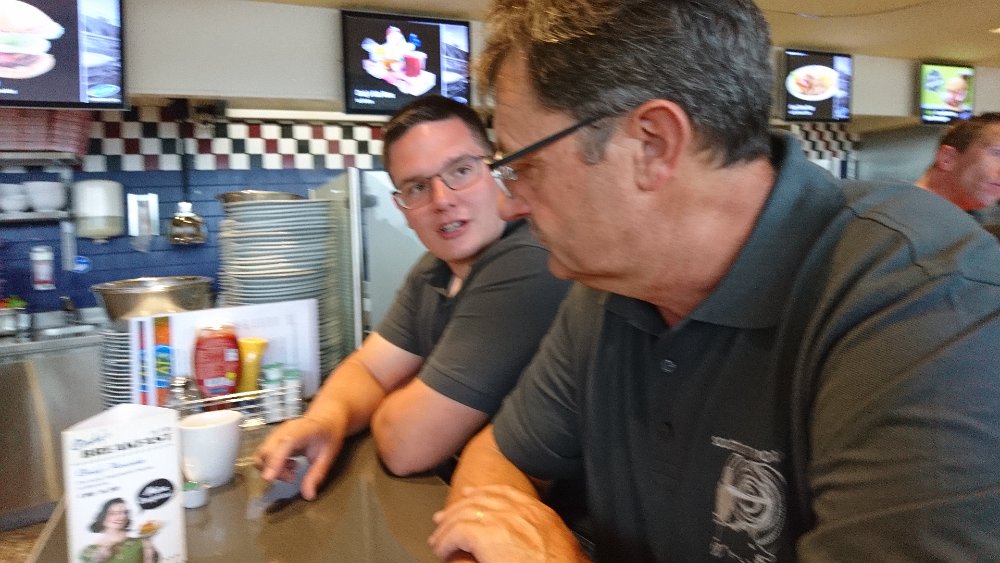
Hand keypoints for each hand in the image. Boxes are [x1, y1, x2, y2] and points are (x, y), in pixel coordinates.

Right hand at [253, 416, 344, 499]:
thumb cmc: (329, 433)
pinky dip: (273, 465)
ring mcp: (277, 434)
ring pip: (262, 454)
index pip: (284, 444)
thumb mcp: (328, 455)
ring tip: (292, 471)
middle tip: (292, 477)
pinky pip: (265, 455)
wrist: (326, 417)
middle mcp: (284, 430)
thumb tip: (308, 496)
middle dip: (273, 470)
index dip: (275, 460)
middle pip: (266, 451)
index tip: (269, 478)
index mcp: (301, 430)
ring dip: (272, 468)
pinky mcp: (274, 439)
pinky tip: (289, 465)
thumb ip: (317, 475)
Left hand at [428, 485, 589, 562]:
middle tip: (443, 517)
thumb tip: (529, 545)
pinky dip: (446, 542)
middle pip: (481, 500)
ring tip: (438, 540)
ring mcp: (502, 520)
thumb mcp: (557, 543)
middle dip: (458, 507)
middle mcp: (519, 511)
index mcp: (538, 513)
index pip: (506, 493)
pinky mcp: (485, 535)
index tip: (471, 494)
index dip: (485, 492)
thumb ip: (540, 536)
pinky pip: (457, 533)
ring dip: (447, 528)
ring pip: (464, 515)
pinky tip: (442, 550)